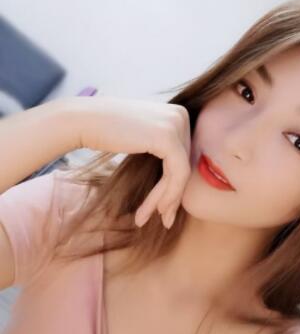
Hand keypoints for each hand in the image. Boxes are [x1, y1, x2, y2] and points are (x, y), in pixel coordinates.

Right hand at [77, 95, 191, 228]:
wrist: (82, 122)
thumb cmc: (105, 132)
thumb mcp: (142, 138)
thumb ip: (162, 148)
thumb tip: (181, 176)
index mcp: (178, 113)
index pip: (183, 156)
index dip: (175, 185)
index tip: (164, 209)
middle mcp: (181, 115)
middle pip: (183, 165)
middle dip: (171, 195)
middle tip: (165, 220)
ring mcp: (176, 124)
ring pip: (181, 173)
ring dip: (167, 199)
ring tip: (154, 219)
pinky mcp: (168, 137)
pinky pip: (178, 174)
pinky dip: (168, 195)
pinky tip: (156, 211)